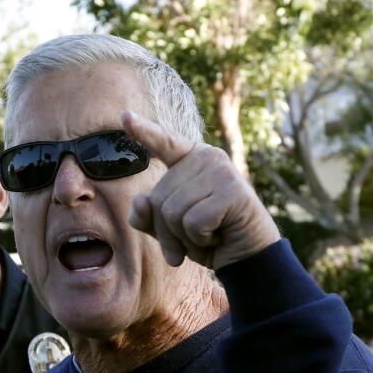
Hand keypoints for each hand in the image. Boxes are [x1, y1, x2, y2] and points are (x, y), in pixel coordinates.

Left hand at [123, 110, 279, 270]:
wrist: (247, 257)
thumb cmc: (207, 238)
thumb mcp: (167, 229)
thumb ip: (146, 216)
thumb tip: (141, 200)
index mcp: (191, 159)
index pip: (163, 143)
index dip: (143, 131)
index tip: (124, 116)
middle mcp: (208, 157)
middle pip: (157, 198)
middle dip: (167, 231)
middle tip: (193, 238)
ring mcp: (222, 171)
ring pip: (172, 212)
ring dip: (184, 237)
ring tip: (208, 235)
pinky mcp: (233, 191)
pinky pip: (193, 222)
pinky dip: (201, 239)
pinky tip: (219, 236)